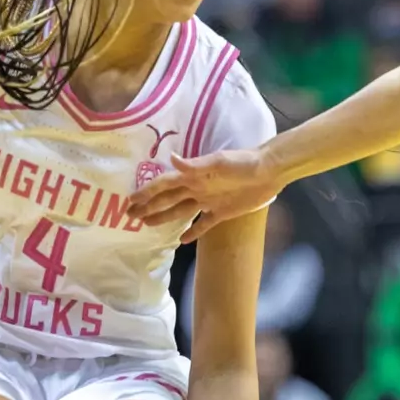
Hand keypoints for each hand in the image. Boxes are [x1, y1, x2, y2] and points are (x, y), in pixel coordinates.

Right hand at [127, 149, 281, 243]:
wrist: (269, 171)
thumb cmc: (244, 163)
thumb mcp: (219, 162)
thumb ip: (195, 165)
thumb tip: (172, 159)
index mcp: (193, 176)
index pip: (164, 184)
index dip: (147, 192)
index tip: (130, 200)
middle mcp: (197, 188)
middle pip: (167, 199)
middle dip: (148, 206)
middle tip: (130, 215)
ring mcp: (208, 201)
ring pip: (179, 211)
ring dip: (163, 217)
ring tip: (146, 224)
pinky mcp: (222, 212)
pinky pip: (203, 224)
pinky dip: (192, 232)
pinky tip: (182, 240)